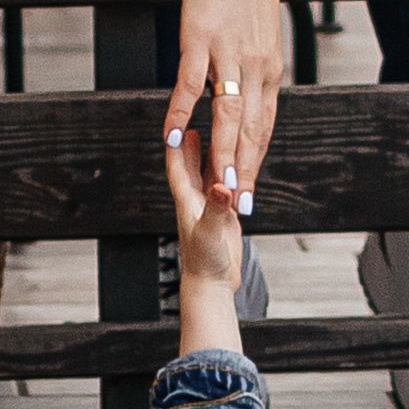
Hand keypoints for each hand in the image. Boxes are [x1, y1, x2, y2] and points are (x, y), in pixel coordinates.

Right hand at [161, 0, 280, 217]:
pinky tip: (172, 136)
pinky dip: (182, 112)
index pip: (265, 125)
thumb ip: (249, 67)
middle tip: (238, 206)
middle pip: (250, 129)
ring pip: (227, 114)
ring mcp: (228, 53)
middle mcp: (255, 67)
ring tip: (215, 185)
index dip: (257, 161)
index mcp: (269, 68)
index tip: (250, 193)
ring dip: (222, 152)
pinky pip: (191, 84)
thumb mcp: (255, 33)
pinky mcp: (202, 38)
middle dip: (244, 170)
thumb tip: (239, 90)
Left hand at [164, 127, 243, 350]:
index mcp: (187, 202)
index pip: (178, 169)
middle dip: (192, 146)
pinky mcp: (223, 218)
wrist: (212, 285)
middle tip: (194, 122)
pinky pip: (225, 189)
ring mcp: (210, 209)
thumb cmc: (205, 263)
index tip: (176, 126)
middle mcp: (196, 203)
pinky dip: (228, 176)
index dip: (176, 148)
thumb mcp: (211, 232)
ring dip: (211, 157)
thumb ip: (216, 208)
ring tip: (214, 136)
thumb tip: (221, 186)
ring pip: (210, 176)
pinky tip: (232, 168)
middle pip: (192, 167)